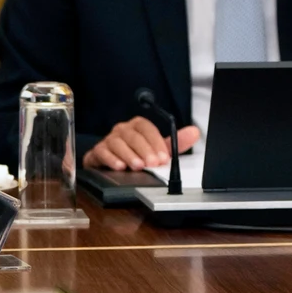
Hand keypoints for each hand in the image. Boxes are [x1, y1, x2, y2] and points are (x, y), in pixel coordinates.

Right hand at [84, 117, 200, 170]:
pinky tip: (119, 167)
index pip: (147, 128)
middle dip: (145, 150)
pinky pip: (102, 152)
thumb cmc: (137, 153)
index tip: (163, 157)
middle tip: (153, 163)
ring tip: (138, 166)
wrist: (112, 162)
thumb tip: (194, 132)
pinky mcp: (97, 151)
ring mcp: (108, 139)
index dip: (156, 142)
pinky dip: (111, 159)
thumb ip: (175, 142)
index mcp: (138, 126)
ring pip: (117, 143)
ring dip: (129, 155)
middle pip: (133, 136)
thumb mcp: (158, 148)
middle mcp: (122, 130)